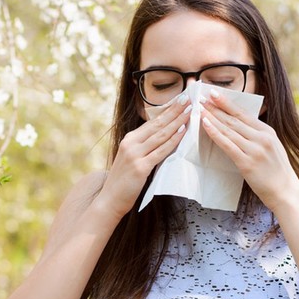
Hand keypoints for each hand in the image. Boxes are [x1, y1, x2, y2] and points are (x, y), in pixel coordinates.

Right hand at [96, 94, 191, 217]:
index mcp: (129, 139)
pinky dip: (173, 140)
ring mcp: (135, 155)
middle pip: (158, 124)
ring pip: (161, 135)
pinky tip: (182, 131)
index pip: (152, 122)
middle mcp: (131, 143)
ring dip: (177, 121)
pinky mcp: (140, 167)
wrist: (109, 200)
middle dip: (175, 110)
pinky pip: (161, 151)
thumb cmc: (123, 182)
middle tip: (189, 98)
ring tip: (189, 111)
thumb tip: (163, 138)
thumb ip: (144, 148)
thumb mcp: (131, 159)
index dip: (167, 110)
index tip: (180, 100)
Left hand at [200, 91, 298, 211]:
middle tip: (200, 98)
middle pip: (233, 119)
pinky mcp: (247, 163)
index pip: (243, 113)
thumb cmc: (276, 171)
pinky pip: (227, 145)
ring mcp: (254, 150)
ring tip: (199, 109)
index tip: (213, 93)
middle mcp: (262, 138)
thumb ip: (257, 135)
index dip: (226, 103)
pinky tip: (205, 125)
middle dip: (215, 107)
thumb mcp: (272, 147)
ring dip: (212, 117)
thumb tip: (238, 125)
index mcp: (268, 131)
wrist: (285, 192)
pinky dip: (215, 133)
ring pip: (228, 129)